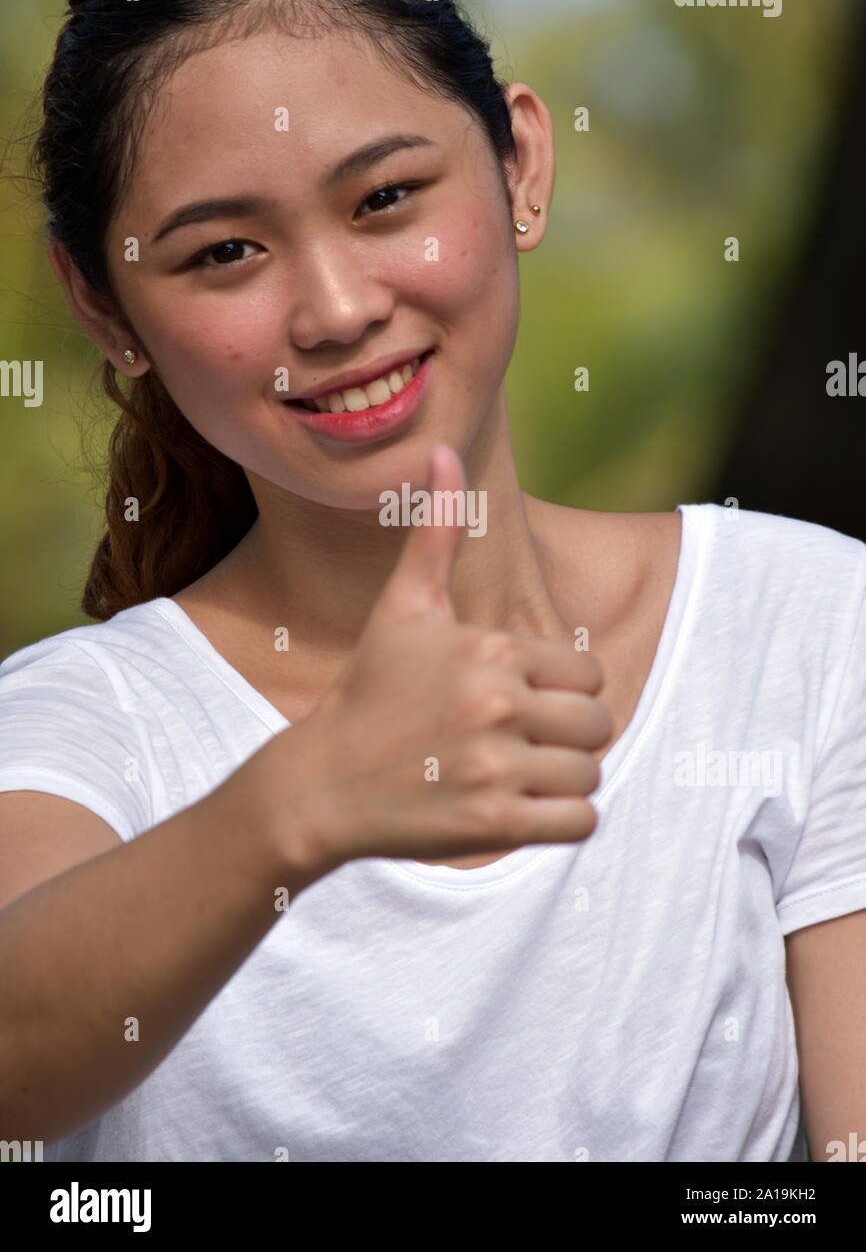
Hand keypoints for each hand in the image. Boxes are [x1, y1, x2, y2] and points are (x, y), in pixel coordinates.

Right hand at [283, 443, 610, 871]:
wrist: (320, 784)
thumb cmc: (370, 690)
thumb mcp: (404, 607)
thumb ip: (436, 531)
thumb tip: (443, 450)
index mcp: (490, 648)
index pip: (588, 672)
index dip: (561, 690)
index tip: (518, 701)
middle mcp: (498, 703)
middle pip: (598, 724)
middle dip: (569, 736)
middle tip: (522, 744)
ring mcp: (497, 767)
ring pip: (591, 774)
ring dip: (564, 781)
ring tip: (517, 776)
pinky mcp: (495, 825)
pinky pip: (580, 822)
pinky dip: (563, 820)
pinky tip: (522, 808)